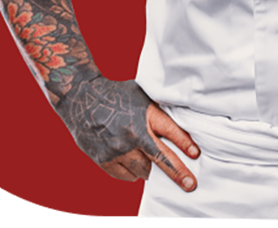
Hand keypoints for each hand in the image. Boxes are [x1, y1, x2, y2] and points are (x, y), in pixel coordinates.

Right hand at [56, 77, 199, 188]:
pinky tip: (130, 161)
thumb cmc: (114, 94)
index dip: (184, 143)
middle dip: (178, 172)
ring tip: (144, 157)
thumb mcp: (140, 95)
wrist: (81, 97)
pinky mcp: (104, 159)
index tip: (195, 154)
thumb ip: (156, 111)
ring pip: (143, 170)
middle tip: (190, 184)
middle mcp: (133, 133)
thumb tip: (179, 124)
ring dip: (148, 168)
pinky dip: (131, 172)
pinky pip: (125, 176)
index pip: (171, 130)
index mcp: (145, 114)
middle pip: (161, 157)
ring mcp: (118, 148)